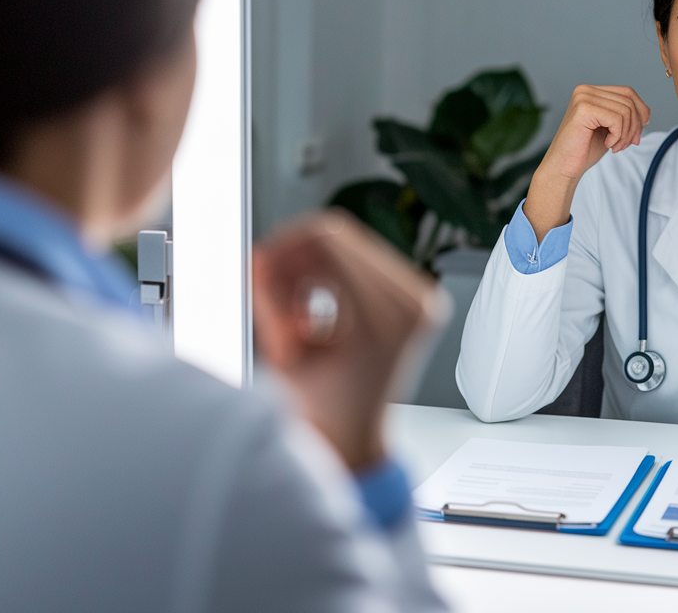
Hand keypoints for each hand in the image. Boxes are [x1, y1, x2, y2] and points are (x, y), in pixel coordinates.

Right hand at [252, 211, 447, 470]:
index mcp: (392, 315)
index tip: (258, 270)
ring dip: (306, 275)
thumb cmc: (323, 415)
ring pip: (344, 248)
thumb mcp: (285, 355)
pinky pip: (357, 263)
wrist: (352, 441)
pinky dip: (323, 282)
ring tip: (292, 321)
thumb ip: (268, 302)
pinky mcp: (411, 300)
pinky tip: (311, 320)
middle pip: (336, 237)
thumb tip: (259, 258)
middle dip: (292, 263)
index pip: (328, 239)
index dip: (282, 251)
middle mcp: (415, 302)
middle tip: (268, 296)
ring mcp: (419, 299)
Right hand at [525, 85, 649, 240]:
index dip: (640, 112)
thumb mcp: (610, 129)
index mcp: (590, 91)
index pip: (628, 92)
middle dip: (635, 126)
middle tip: (627, 145)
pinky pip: (617, 119)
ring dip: (626, 134)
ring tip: (616, 147)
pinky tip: (608, 145)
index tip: (637, 135)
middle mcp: (585, 90)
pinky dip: (618, 136)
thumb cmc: (584, 151)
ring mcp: (583, 98)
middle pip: (629, 100)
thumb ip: (624, 116)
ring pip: (626, 111)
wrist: (563, 168)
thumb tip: (646, 114)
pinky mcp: (584, 109)